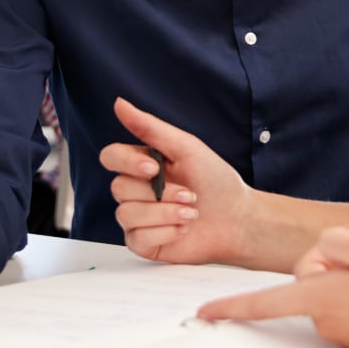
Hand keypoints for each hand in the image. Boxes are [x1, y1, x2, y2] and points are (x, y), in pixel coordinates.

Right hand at [101, 97, 253, 265]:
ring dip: (165, 213)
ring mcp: (137, 218)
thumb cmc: (215, 181)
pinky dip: (165, 232)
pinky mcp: (143, 243)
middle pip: (119, 188)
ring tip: (190, 212)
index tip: (154, 168)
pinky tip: (183, 229)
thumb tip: (120, 104)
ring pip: (126, 214)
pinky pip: (137, 238)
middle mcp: (136, 190)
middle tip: (189, 194)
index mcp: (142, 164)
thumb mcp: (186, 148)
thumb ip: (150, 128)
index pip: (111, 157)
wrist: (238, 219)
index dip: (127, 163)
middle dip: (159, 194)